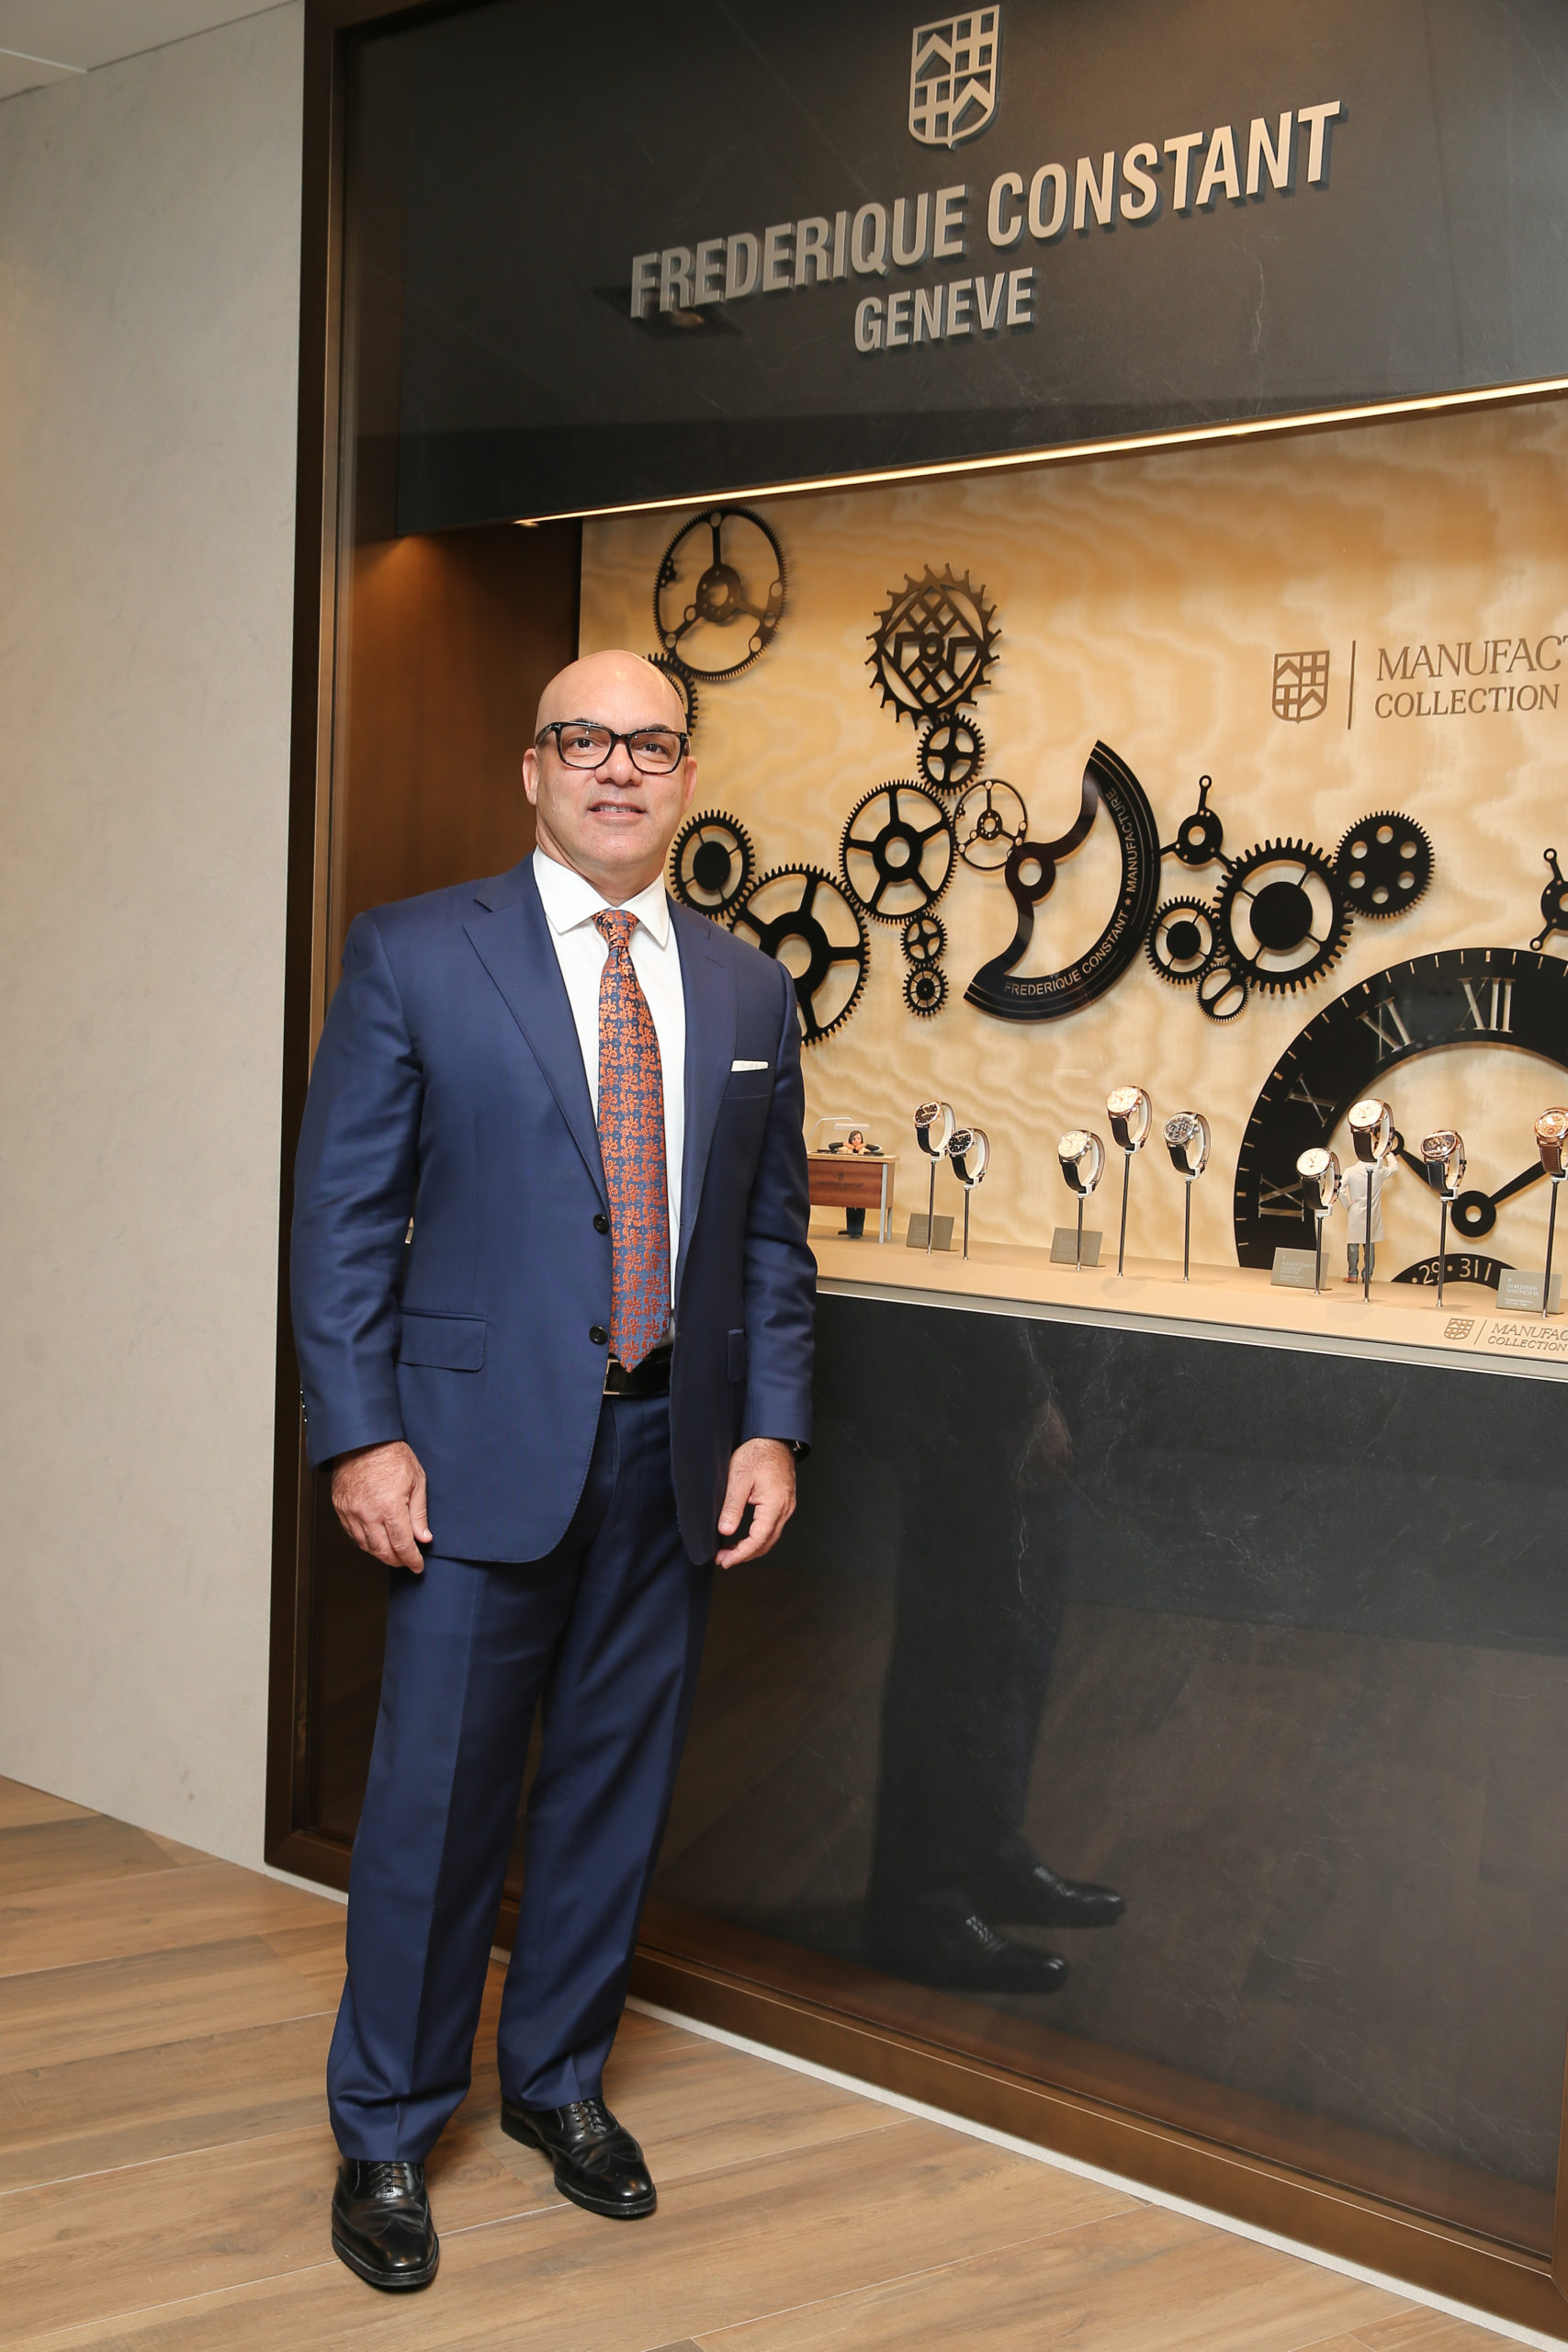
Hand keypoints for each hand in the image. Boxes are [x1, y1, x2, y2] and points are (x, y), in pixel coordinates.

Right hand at [330, 1440, 431, 1570]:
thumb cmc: (392, 1454)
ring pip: (365, 1546)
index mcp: (390, 1507)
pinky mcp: (340, 1508)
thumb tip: (423, 1537)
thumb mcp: (417, 1480)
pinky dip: (365, 1542)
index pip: (403, 1545)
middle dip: (397, 1561)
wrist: (363, 1439)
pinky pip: (352, 1534)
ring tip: (393, 1552)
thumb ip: (419, 1513)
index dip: (412, 1560)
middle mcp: (368, 1513)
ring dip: (380, 1554)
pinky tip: (375, 1540)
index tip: (417, 1566)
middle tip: (407, 1561)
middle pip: (382, 1551)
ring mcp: (351, 1512)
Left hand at [715, 1437, 795, 1568]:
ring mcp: (786, 1507)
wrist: (773, 1437)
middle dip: (744, 1555)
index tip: (725, 1560)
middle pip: (766, 1543)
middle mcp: (785, 1509)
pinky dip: (758, 1537)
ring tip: (730, 1551)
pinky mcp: (784, 1503)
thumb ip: (732, 1506)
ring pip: (770, 1537)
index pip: (758, 1539)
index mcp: (775, 1504)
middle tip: (723, 1559)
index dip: (741, 1554)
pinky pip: (772, 1527)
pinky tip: (744, 1537)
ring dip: (751, 1547)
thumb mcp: (738, 1478)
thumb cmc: (757, 1453)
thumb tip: (725, 1531)